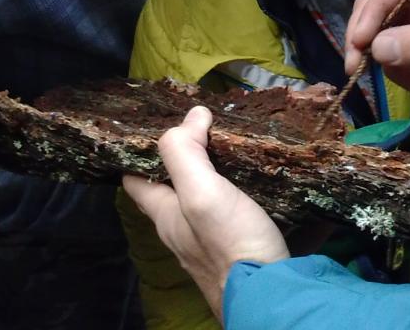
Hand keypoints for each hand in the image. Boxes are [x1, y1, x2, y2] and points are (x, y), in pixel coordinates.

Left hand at [122, 106, 289, 317]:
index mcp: (167, 216)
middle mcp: (186, 230)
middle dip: (187, 156)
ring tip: (239, 141)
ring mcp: (216, 242)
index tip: (157, 121)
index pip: (135, 180)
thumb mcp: (200, 193)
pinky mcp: (247, 247)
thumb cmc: (229, 244)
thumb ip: (186, 152)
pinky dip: (255, 193)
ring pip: (212, 199)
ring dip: (222, 173)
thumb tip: (192, 114)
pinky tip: (271, 175)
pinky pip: (247, 213)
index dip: (139, 151)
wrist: (274, 294)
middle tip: (208, 124)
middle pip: (176, 187)